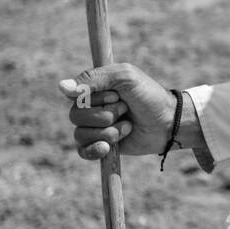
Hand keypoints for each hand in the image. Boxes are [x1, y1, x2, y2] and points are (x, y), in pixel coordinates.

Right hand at [60, 64, 175, 161]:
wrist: (168, 122)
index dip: (96, 99)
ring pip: (81, 134)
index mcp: (94, 89)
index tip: (116, 95)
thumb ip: (94, 78)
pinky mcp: (101, 146)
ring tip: (127, 127)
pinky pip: (83, 151)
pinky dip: (94, 150)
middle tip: (126, 110)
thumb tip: (61, 87)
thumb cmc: (149, 95)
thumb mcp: (125, 77)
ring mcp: (95, 128)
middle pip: (76, 116)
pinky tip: (107, 148)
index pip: (75, 95)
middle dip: (105, 115)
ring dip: (108, 132)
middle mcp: (91, 108)